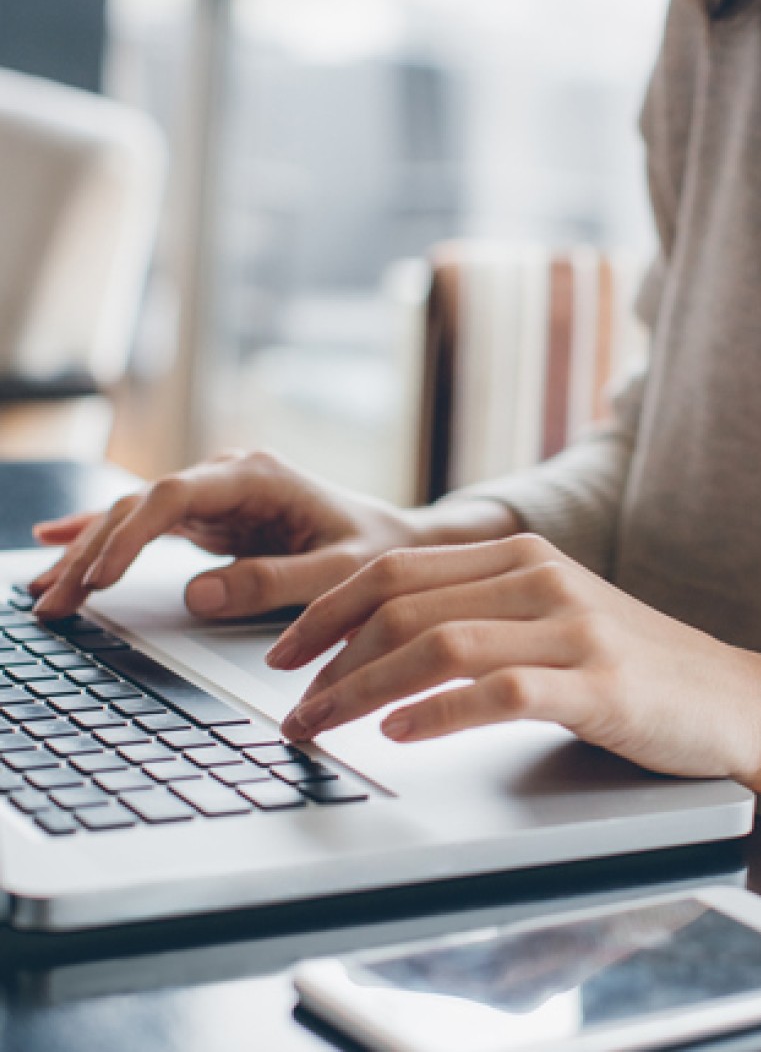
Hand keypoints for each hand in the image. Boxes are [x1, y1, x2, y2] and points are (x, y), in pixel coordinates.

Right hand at [29, 450, 511, 620]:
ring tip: (43, 592)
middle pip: (142, 505)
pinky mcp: (213, 518)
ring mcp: (217, 495)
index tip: (98, 576)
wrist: (399, 542)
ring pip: (135, 516)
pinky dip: (104, 538)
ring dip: (88, 552)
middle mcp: (230, 477)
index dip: (130, 533)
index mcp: (259, 476)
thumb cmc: (377, 553)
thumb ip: (275, 583)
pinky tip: (56, 542)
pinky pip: (147, 526)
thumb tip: (197, 595)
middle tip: (52, 602)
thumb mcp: (340, 572)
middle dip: (92, 552)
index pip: (176, 495)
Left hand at [270, 533, 760, 795]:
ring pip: (438, 644)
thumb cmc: (633, 666)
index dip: (327, 610)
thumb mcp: (553, 616)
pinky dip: (437, 712)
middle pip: (403, 602)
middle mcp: (541, 578)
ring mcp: (572, 628)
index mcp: (521, 555)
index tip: (284, 653)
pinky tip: (398, 733)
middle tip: (290, 705)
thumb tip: (381, 641)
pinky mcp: (598, 684)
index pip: (397, 567)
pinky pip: (498, 691)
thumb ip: (481, 611)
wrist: (733, 698)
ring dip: (361, 689)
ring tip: (320, 726)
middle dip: (327, 656)